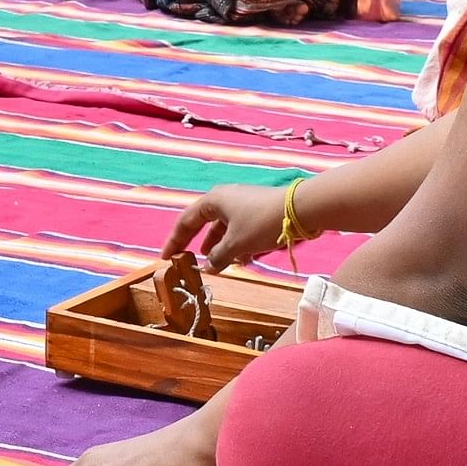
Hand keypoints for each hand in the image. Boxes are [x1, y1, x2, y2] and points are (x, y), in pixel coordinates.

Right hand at [164, 180, 302, 269]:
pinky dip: (238, 244)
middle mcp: (226, 199)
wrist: (301, 210)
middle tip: (193, 262)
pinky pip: (241, 229)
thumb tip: (209, 266)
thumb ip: (218, 257)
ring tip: (221, 265)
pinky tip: (244, 259)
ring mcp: (243, 204)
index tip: (166, 257)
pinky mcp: (258, 211)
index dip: (175, 241)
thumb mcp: (235, 245)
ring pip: (225, 229)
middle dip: (202, 246)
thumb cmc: (261, 224)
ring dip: (222, 248)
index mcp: (213, 201)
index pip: (186, 222)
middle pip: (206, 225)